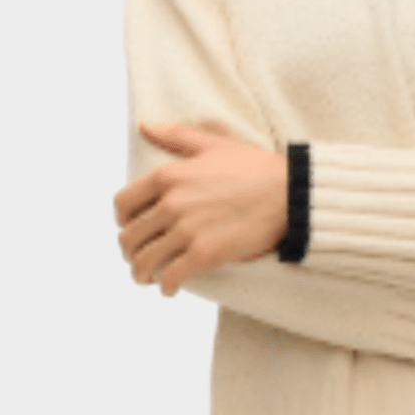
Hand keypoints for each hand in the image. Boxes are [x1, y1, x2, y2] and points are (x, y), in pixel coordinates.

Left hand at [113, 120, 287, 295]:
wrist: (291, 194)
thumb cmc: (257, 168)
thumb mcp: (214, 143)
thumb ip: (175, 136)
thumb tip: (144, 125)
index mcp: (167, 176)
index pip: (123, 204)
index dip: (123, 220)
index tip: (132, 227)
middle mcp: (171, 204)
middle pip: (130, 236)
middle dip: (130, 250)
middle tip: (138, 257)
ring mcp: (187, 230)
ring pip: (145, 261)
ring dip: (142, 272)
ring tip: (148, 277)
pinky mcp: (205, 254)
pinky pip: (171, 276)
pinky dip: (166, 286)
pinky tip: (170, 289)